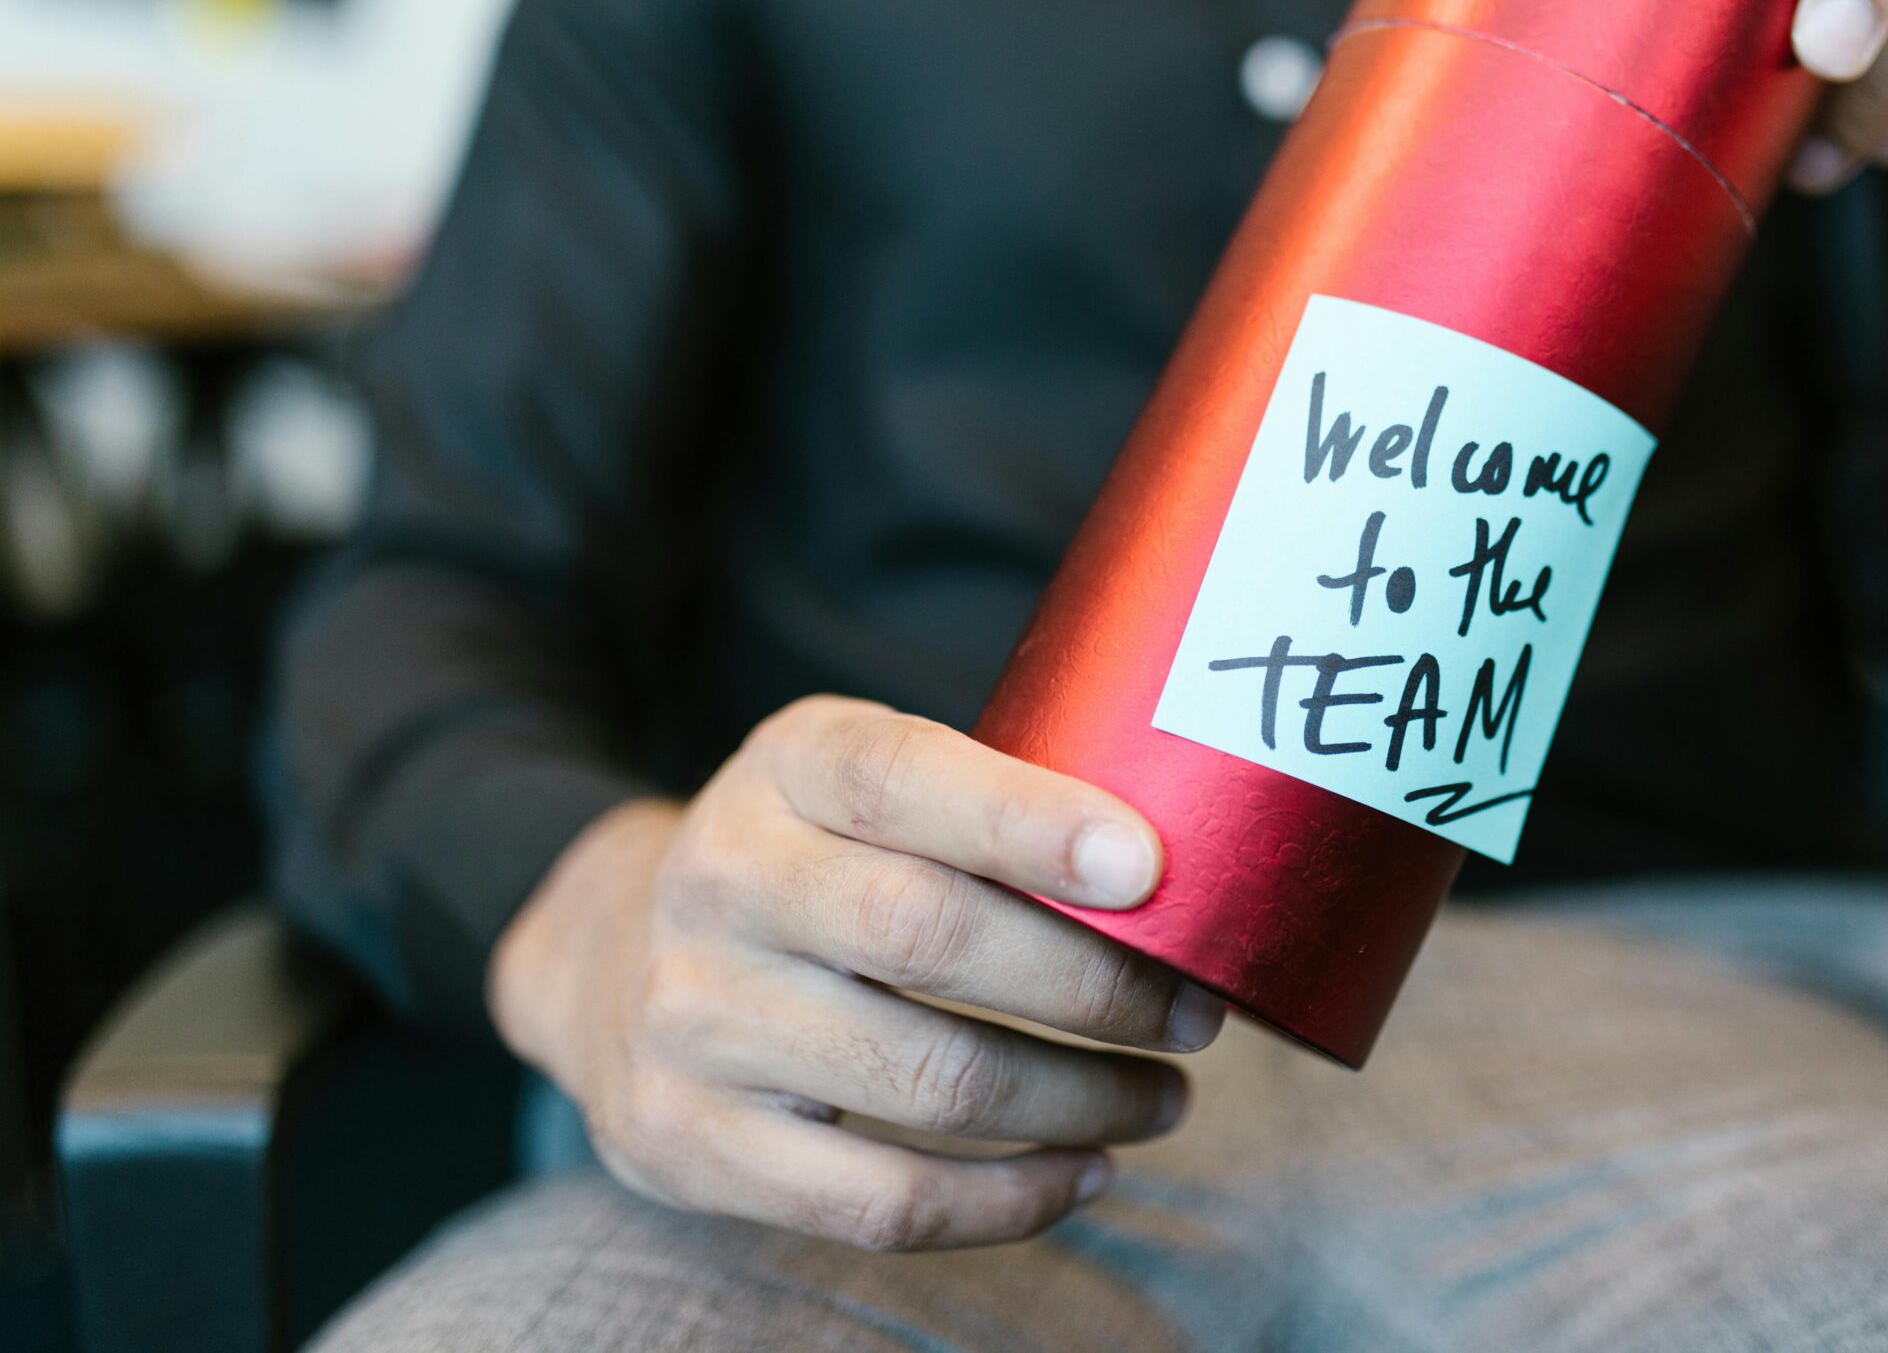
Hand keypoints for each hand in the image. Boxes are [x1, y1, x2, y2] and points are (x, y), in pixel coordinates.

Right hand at [489, 695, 1223, 1250]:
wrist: (611, 954)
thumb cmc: (814, 860)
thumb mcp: (867, 780)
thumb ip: (989, 798)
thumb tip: (1179, 868)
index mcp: (787, 764)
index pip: (906, 778)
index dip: (1031, 822)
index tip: (1150, 865)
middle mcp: (721, 878)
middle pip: (933, 936)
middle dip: (1097, 985)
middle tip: (1197, 1012)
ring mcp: (692, 1015)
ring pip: (928, 1080)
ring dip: (1079, 1100)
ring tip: (1163, 1098)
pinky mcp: (687, 1139)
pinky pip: (879, 1199)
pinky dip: (1007, 1201)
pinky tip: (1083, 1171)